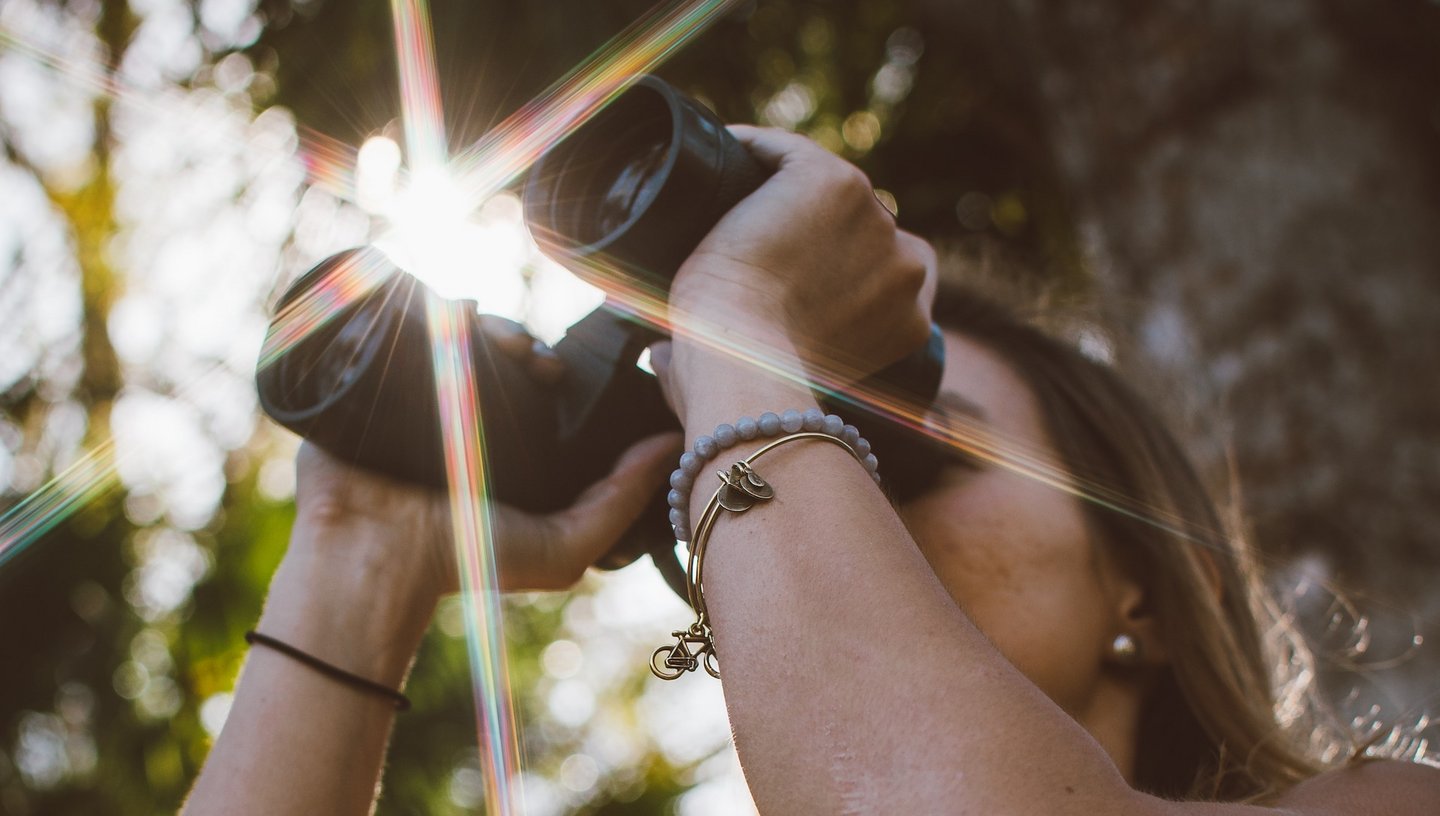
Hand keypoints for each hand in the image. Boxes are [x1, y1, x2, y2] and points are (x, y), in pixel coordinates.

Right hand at [291, 317, 681, 604]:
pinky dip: (440, 312)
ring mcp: (423, 400)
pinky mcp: (383, 384)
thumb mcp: (565, 546)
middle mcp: (467, 423)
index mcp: (509, 453)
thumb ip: (621, 499)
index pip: (541, 394)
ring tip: (504, 339)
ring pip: (464, 339)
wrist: (377, 555)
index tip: (562, 373)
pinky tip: (460, 313)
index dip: (560, 372)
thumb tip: (673, 445)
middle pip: (503, 359)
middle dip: (526, 344)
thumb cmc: (470, 560)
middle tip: (536, 358)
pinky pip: (413, 331)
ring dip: (491, 325)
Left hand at [668, 126, 936, 385]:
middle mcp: (907, 265)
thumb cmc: (747, 390)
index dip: (837, 273)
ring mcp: (874, 219)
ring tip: (729, 203)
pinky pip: (785, 151)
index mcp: (912, 322)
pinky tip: (717, 158)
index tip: (786, 276)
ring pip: (823, 191)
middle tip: (756, 241)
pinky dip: (750, 150)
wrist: (742, 361)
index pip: (882, 277)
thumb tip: (659, 359)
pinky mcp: (832, 181)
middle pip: (858, 230)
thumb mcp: (775, 393)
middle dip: (817, 234)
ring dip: (782, 192)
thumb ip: (749, 372)